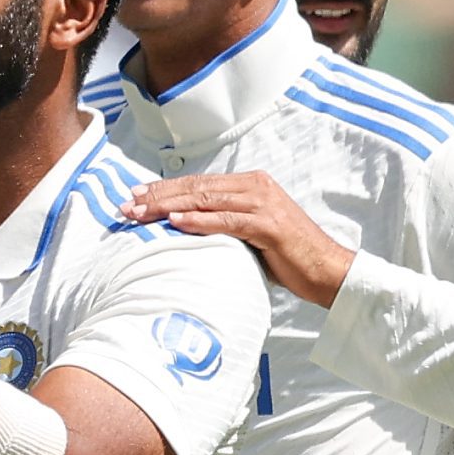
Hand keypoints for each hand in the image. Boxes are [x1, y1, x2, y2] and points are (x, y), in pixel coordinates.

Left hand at [120, 172, 354, 306]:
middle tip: (127, 205)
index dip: (164, 189)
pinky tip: (175, 222)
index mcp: (250, 185)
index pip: (199, 184)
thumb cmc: (287, 256)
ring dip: (169, 207)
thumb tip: (187, 228)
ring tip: (141, 213)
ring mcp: (263, 204)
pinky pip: (227, 220)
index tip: (135, 196)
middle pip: (197, 188)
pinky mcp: (268, 225)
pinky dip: (199, 221)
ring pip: (206, 200)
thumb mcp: (251, 233)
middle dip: (158, 196)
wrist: (326, 270)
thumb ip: (225, 223)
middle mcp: (255, 187)